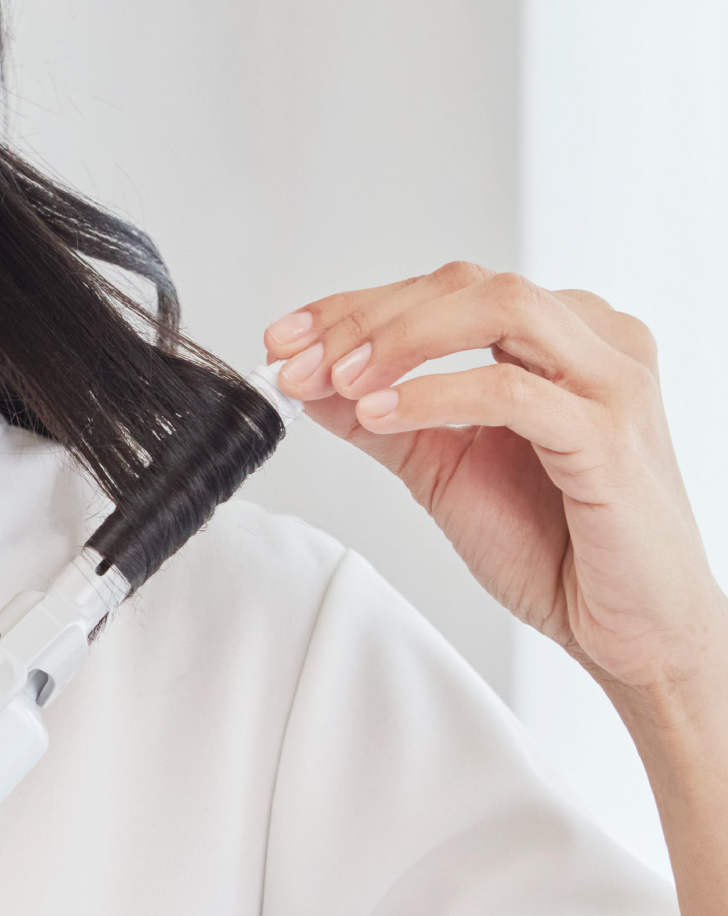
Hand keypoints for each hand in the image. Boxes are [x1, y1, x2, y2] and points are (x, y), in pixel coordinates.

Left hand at [264, 262, 727, 724]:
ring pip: (500, 307)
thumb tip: (305, 381)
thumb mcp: (442, 468)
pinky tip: (382, 414)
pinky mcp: (611, 437)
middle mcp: (594, 341)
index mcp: (559, 337)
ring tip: (338, 380)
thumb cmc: (558, 547)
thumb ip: (379, 418)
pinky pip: (515, 390)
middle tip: (297, 358)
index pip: (445, 289)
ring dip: (400, 338)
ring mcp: (611, 382)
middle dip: (365, 318)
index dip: (353, 306)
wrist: (631, 631)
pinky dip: (437, 394)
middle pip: (466, 284)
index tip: (284, 337)